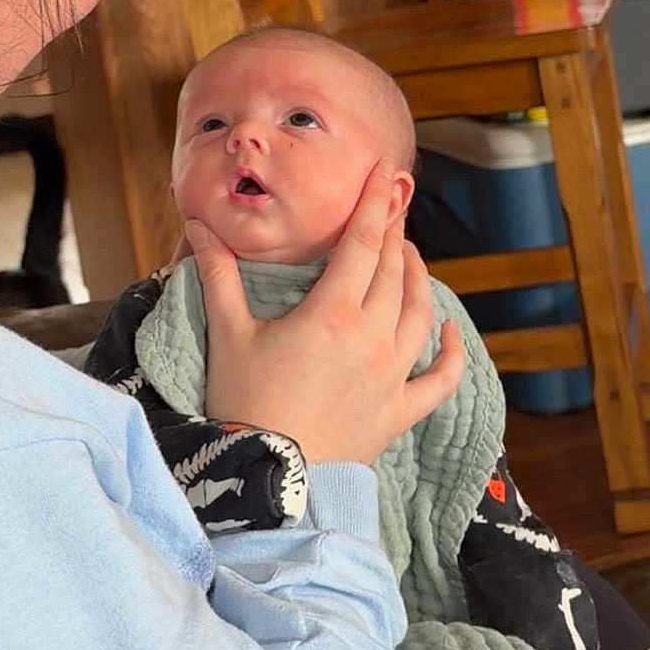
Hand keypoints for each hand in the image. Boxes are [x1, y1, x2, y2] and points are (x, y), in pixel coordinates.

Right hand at [184, 163, 465, 464]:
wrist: (269, 479)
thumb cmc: (243, 404)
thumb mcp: (228, 333)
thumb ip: (218, 275)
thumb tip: (198, 227)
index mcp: (333, 312)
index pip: (362, 240)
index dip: (373, 201)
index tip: (382, 170)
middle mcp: (373, 337)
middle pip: (394, 270)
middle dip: (394, 232)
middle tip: (391, 206)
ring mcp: (392, 375)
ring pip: (419, 312)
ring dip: (418, 277)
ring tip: (409, 254)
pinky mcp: (399, 411)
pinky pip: (440, 379)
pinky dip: (451, 352)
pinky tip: (451, 332)